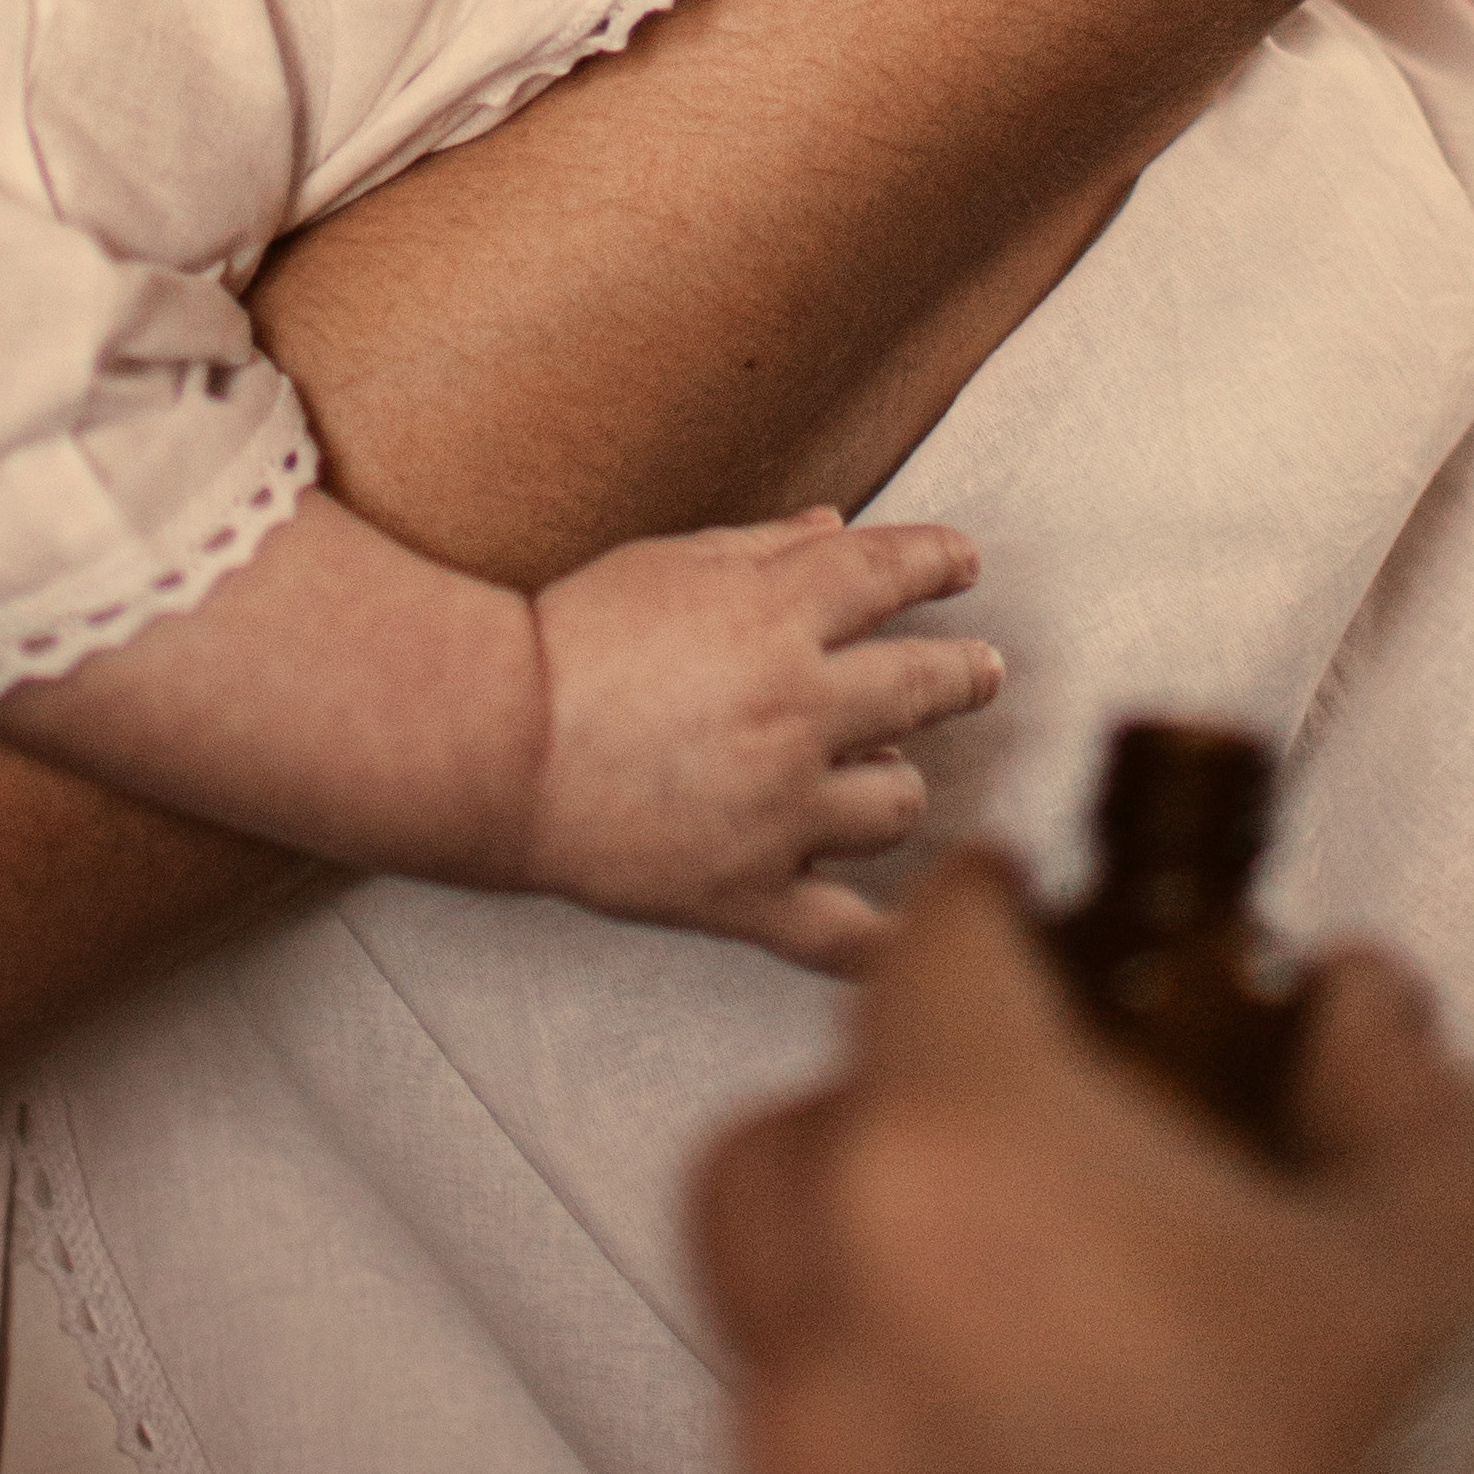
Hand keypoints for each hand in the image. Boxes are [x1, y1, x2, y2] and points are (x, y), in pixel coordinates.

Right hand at [524, 511, 998, 970]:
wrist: (494, 745)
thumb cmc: (569, 640)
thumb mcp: (667, 564)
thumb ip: (763, 548)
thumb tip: (841, 528)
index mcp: (777, 615)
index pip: (895, 574)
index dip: (942, 563)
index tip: (964, 565)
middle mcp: (798, 710)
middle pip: (924, 686)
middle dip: (964, 673)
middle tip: (979, 672)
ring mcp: (780, 810)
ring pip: (898, 804)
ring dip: (899, 785)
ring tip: (885, 778)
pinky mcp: (748, 893)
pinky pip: (845, 935)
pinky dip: (889, 945)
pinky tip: (920, 942)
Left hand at [696, 857, 1473, 1473]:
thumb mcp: (1463, 1232)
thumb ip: (1371, 1082)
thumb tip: (1341, 1016)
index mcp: (971, 1187)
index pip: (924, 970)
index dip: (992, 927)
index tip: (1025, 924)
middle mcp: (843, 1374)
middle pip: (785, 1167)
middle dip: (888, 1128)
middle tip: (1031, 1144)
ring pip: (790, 1385)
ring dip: (892, 1340)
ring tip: (1076, 1376)